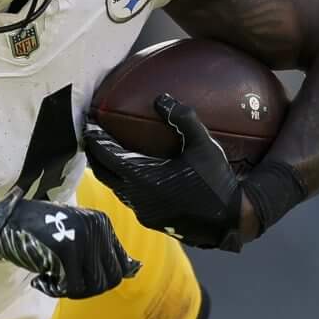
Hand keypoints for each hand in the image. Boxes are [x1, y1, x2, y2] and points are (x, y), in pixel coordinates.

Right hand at [0, 190, 137, 298]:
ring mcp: (82, 237)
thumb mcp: (76, 236)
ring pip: (92, 286)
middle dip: (85, 288)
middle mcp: (96, 227)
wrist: (2, 222)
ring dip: (69, 291)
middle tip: (61, 281)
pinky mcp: (65, 249)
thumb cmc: (37, 231)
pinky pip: (71, 288)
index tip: (74, 275)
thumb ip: (103, 251)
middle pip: (109, 280)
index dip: (98, 281)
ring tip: (49, 279)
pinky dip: (54, 290)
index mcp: (102, 222)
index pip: (120, 266)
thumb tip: (135, 269)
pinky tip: (40, 279)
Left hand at [81, 94, 250, 250]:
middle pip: (103, 173)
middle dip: (94, 154)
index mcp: (143, 178)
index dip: (95, 139)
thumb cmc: (217, 181)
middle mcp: (137, 197)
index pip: (107, 156)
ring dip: (108, 171)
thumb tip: (161, 98)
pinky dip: (123, 183)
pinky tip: (131, 174)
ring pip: (115, 188)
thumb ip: (183, 119)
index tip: (88, 124)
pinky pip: (129, 198)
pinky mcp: (151, 221)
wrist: (230, 220)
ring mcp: (143, 212)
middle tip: (91, 136)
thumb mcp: (203, 145)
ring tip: (106, 154)